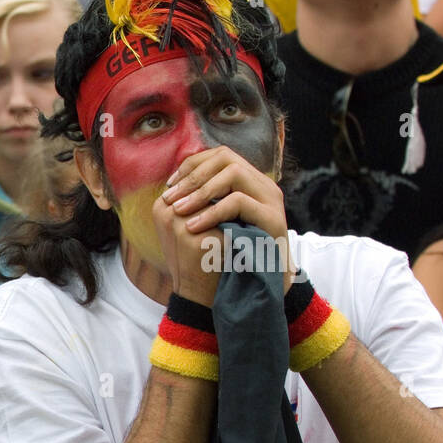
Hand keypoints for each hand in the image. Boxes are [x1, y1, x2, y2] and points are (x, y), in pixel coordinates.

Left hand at [158, 146, 292, 303]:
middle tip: (170, 197)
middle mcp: (262, 186)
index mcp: (248, 183)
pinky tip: (193, 226)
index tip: (170, 185)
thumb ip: (199, 204)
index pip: (219, 156)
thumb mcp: (211, 225)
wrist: (258, 287)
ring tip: (178, 211)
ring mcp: (270, 200)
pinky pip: (239, 202)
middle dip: (193, 176)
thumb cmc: (230, 256)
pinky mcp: (273, 218)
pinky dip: (212, 212)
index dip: (192, 165)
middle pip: (226, 158)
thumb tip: (169, 190)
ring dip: (201, 191)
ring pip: (233, 173)